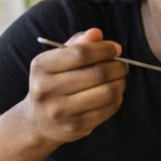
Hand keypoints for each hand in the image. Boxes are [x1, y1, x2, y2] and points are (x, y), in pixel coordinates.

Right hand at [25, 28, 127, 144]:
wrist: (38, 121)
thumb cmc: (54, 82)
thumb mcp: (58, 59)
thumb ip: (78, 43)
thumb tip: (97, 33)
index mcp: (41, 66)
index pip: (80, 53)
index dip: (104, 49)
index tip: (116, 48)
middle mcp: (47, 89)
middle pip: (97, 73)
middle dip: (117, 66)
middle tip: (122, 65)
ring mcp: (60, 111)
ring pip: (106, 92)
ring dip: (120, 83)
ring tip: (119, 79)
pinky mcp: (74, 127)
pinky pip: (108, 109)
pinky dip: (117, 98)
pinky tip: (114, 94)